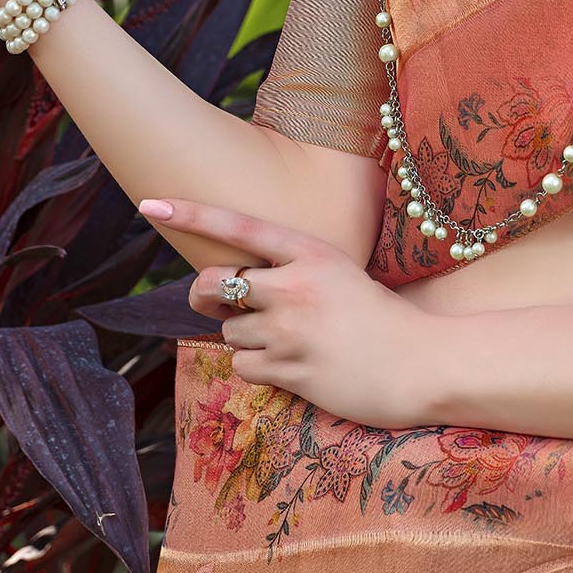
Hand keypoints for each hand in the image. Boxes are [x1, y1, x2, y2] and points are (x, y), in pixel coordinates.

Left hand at [139, 197, 434, 429]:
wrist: (423, 362)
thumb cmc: (380, 317)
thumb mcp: (340, 274)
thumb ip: (290, 271)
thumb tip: (232, 285)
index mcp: (311, 252)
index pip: (240, 225)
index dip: (192, 212)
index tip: (149, 202)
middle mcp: (296, 286)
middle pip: (214, 283)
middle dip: (205, 295)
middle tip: (222, 302)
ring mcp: (292, 330)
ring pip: (228, 331)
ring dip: (245, 338)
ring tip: (289, 342)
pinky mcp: (292, 371)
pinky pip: (244, 367)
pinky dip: (258, 369)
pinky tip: (294, 366)